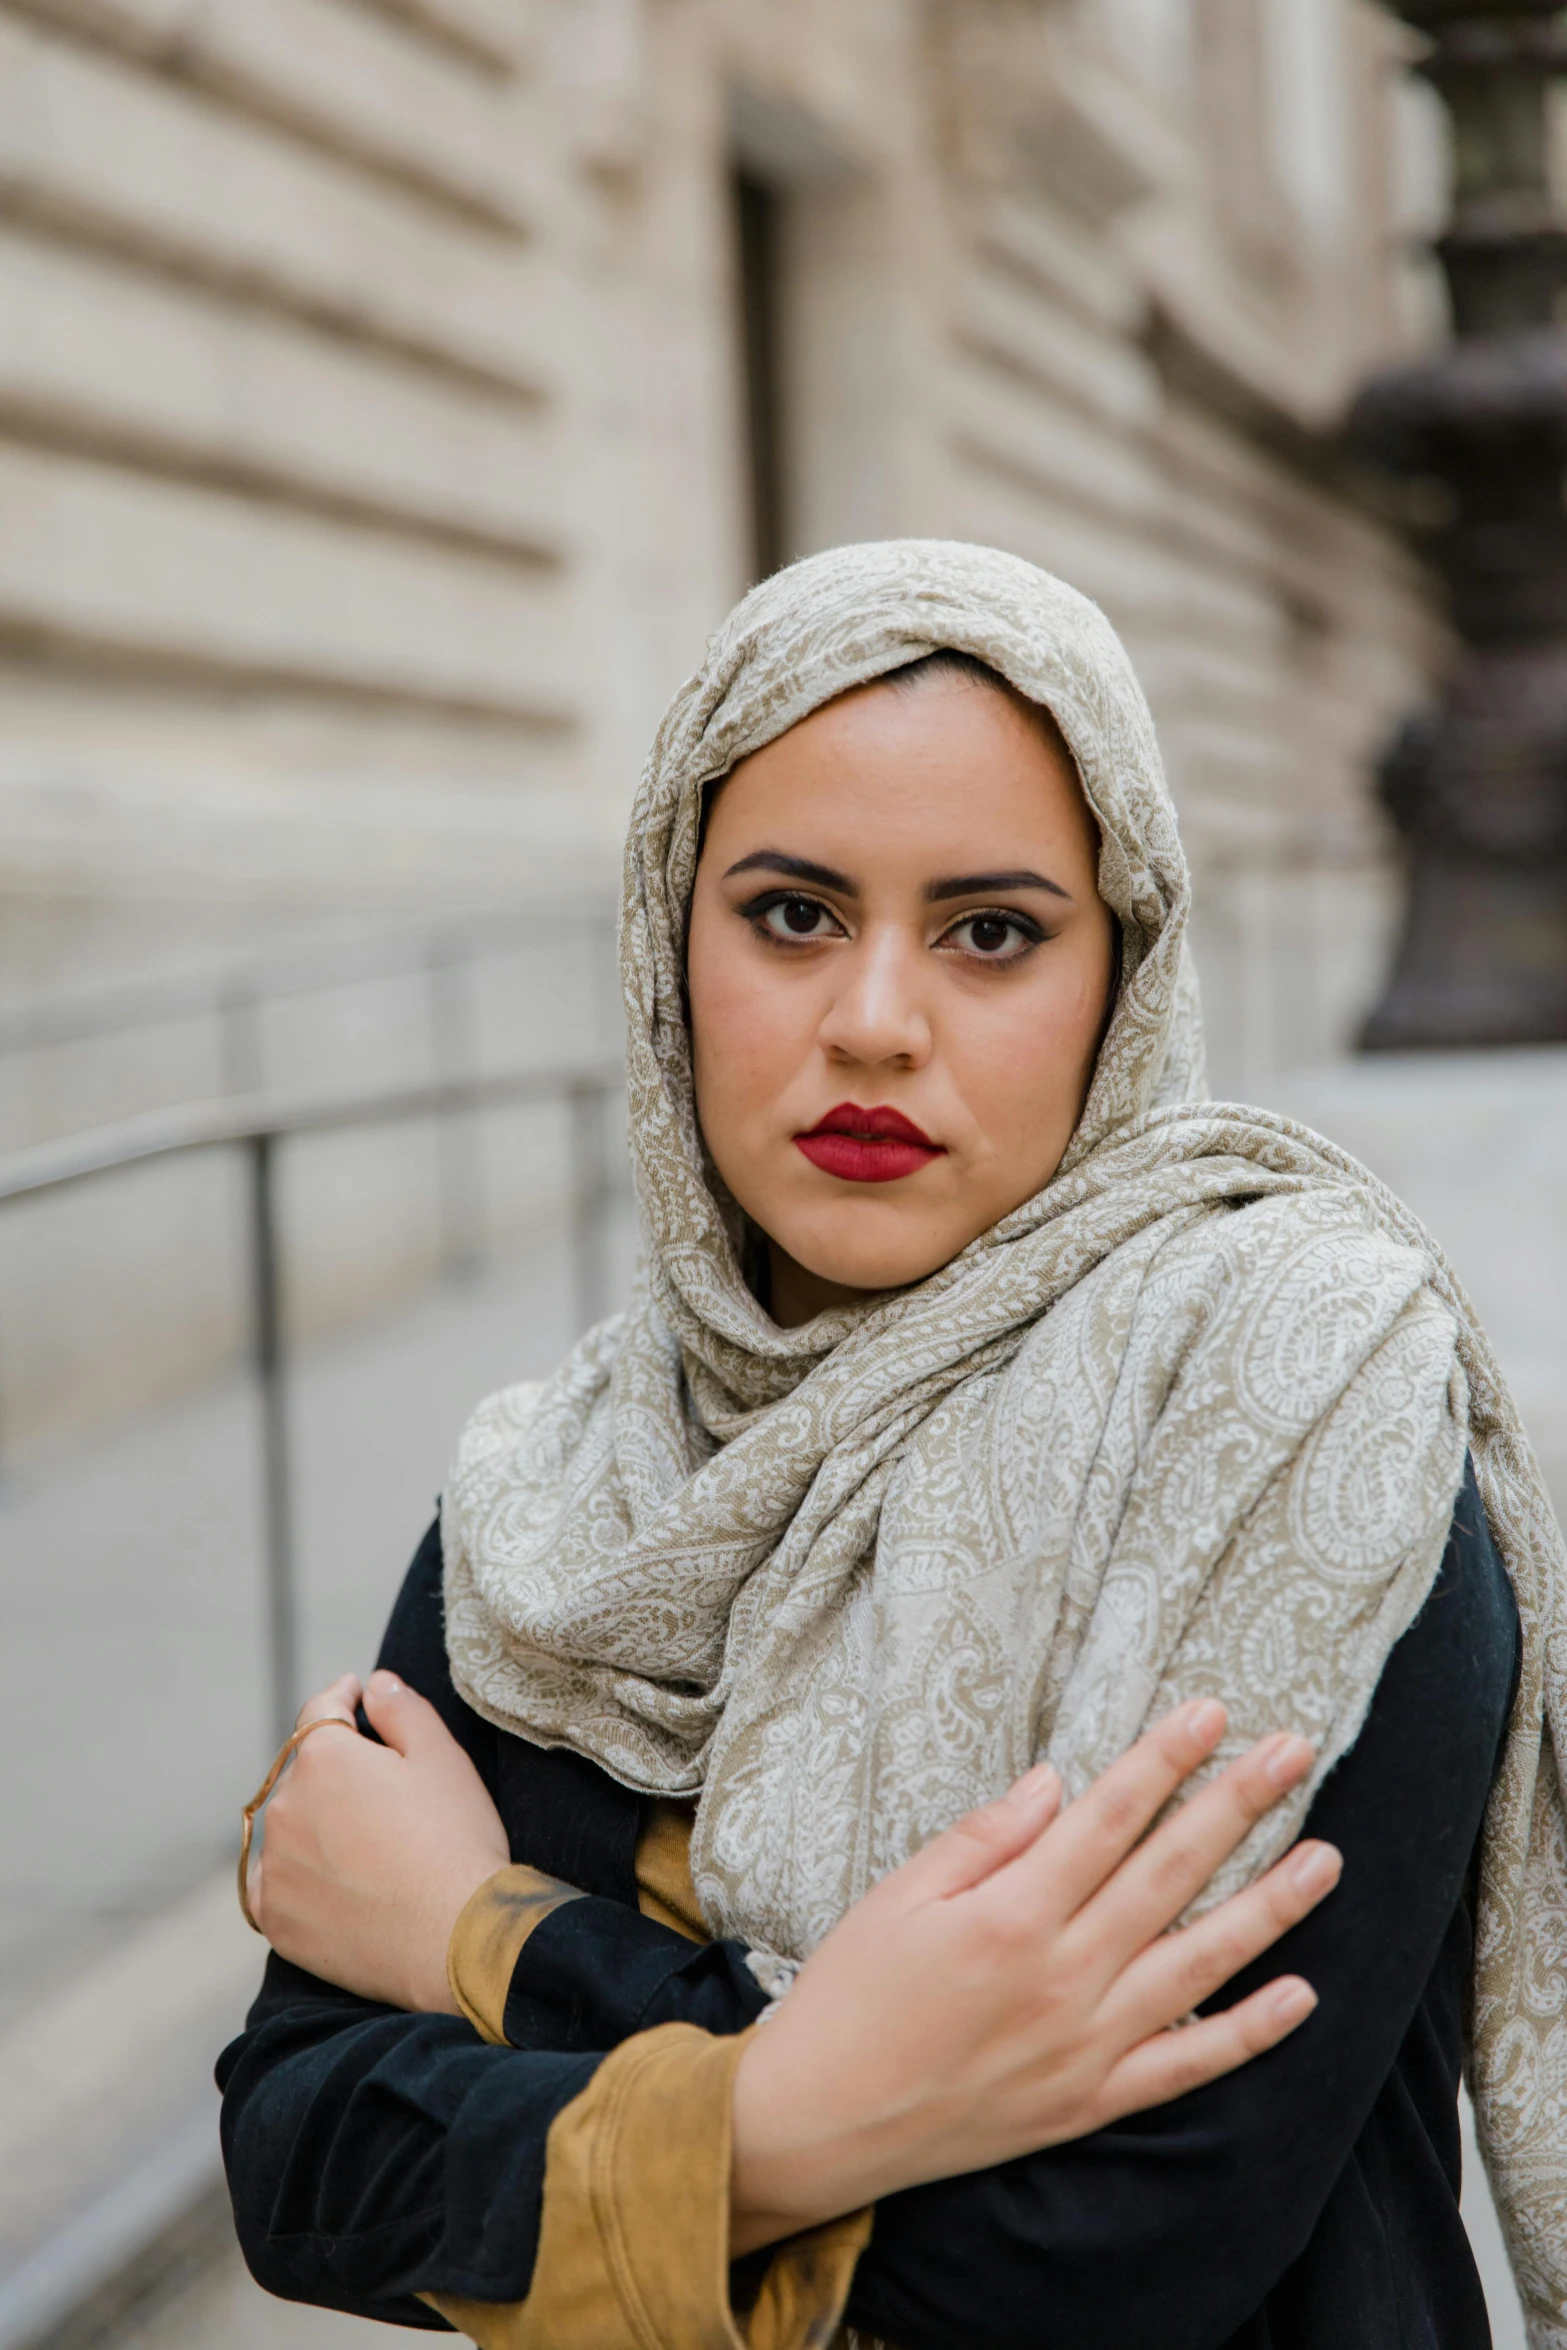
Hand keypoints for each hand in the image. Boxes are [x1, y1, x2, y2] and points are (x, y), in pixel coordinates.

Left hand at [248, 1670, 509, 2012]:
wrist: (454, 1938)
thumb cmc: (455, 1842)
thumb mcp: (443, 1757)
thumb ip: (402, 1709)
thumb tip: (373, 1684)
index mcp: (323, 1756)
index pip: (321, 1710)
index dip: (341, 1697)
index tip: (354, 1693)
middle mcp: (286, 1805)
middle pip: (305, 1772)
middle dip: (335, 1769)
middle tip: (380, 1788)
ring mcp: (274, 1866)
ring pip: (290, 1827)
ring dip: (315, 1823)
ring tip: (362, 1843)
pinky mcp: (275, 1918)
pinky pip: (275, 1884)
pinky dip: (296, 1876)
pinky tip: (332, 1883)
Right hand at [731, 1700, 1339, 2250]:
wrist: (824, 2120)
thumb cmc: (854, 1994)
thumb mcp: (899, 1895)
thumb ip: (985, 1837)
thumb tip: (1060, 1785)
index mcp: (1010, 1915)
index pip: (1108, 1820)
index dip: (1163, 1762)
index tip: (1213, 1714)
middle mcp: (1062, 1976)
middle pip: (1169, 1875)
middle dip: (1236, 1808)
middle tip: (1293, 1754)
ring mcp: (1086, 2044)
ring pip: (1199, 1963)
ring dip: (1269, 1908)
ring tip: (1326, 1859)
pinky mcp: (1092, 2099)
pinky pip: (1188, 2064)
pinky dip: (1247, 2033)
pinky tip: (1300, 1996)